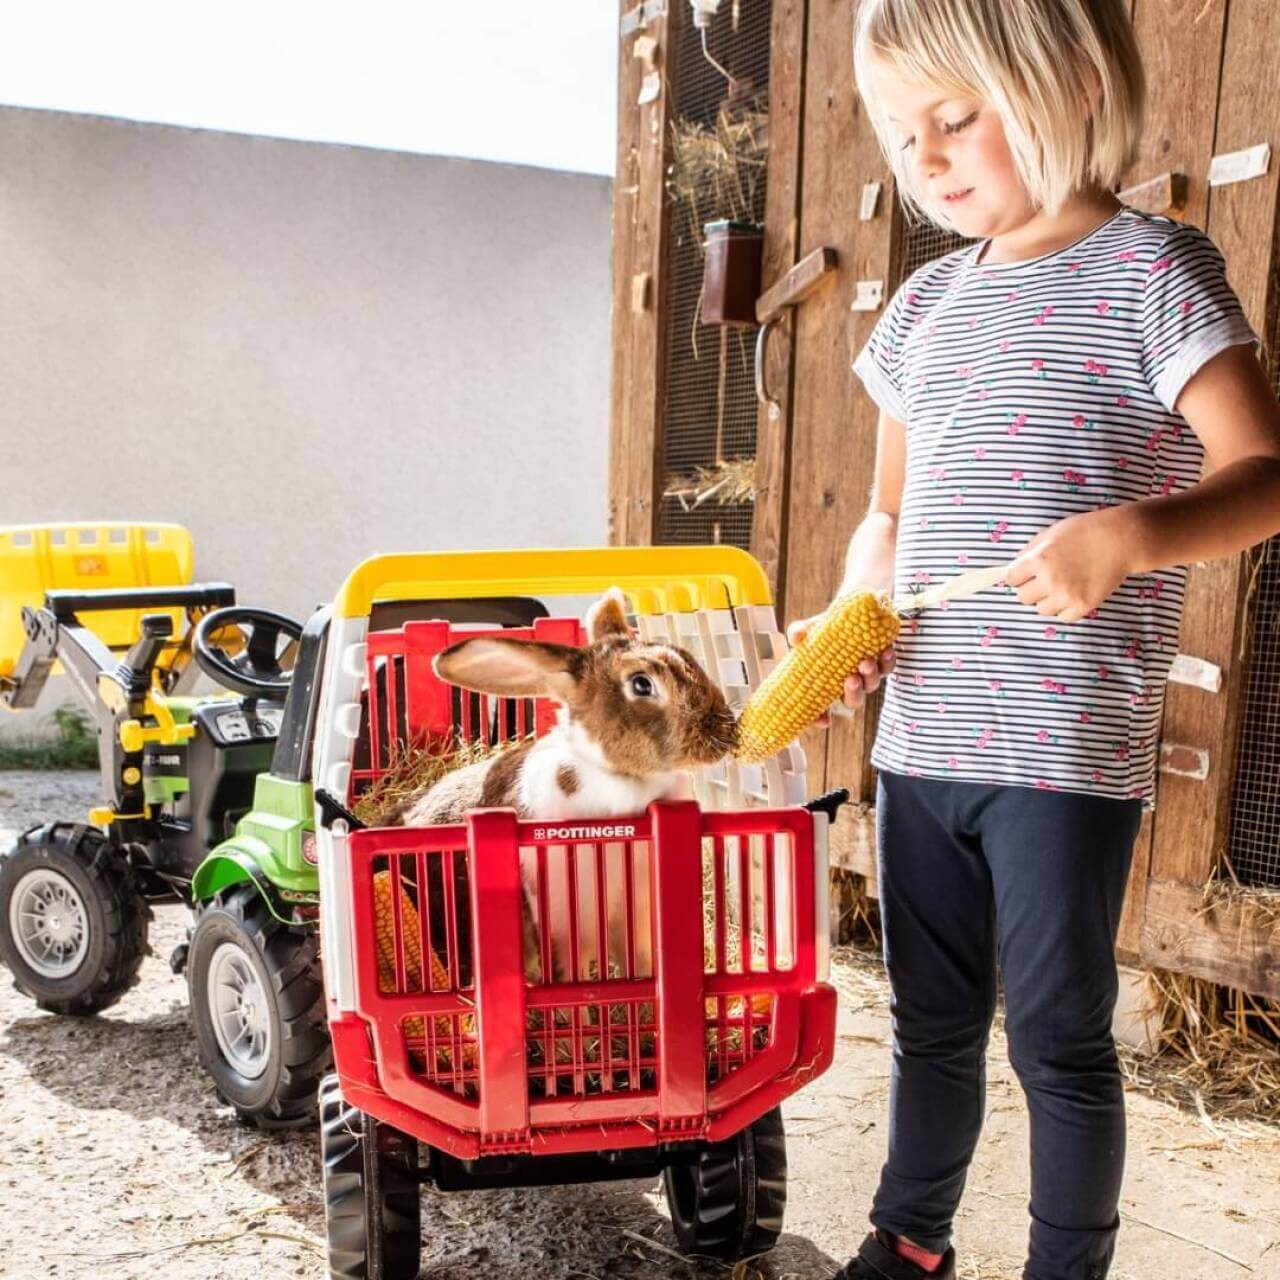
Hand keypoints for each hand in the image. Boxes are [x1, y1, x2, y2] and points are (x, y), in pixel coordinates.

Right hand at [786, 614, 896, 727]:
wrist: (846, 617)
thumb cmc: (821, 631)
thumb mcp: (807, 631)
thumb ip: (798, 633)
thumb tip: (797, 637)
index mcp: (824, 687)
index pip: (820, 711)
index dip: (820, 720)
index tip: (823, 720)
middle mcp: (846, 687)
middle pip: (852, 701)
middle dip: (853, 693)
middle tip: (851, 680)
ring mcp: (864, 677)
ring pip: (870, 685)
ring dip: (870, 676)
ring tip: (866, 662)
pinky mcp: (880, 663)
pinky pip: (887, 668)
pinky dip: (888, 661)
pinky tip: (886, 650)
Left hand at [1006, 508, 1133, 623]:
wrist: (1120, 539)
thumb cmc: (1084, 531)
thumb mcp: (1050, 534)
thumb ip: (1030, 552)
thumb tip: (1013, 569)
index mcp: (1039, 560)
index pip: (1011, 579)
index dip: (1017, 575)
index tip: (1024, 574)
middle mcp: (1050, 580)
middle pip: (1023, 597)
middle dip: (1030, 588)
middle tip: (1043, 580)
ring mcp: (1067, 595)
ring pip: (1041, 609)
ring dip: (1047, 600)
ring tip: (1060, 586)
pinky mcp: (1084, 605)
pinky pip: (1063, 617)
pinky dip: (1064, 609)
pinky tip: (1071, 594)